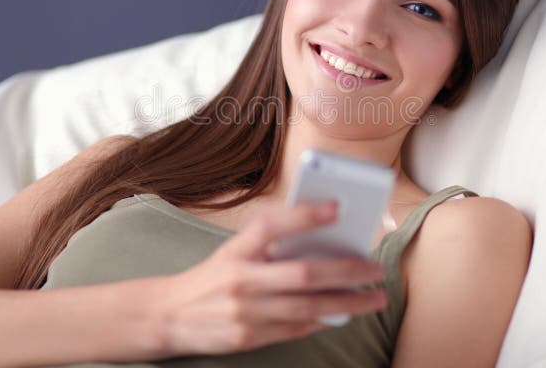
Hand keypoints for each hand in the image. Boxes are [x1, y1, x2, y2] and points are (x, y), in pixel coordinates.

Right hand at [139, 200, 387, 358]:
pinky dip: (323, 321)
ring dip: (347, 304)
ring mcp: (245, 312)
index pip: (272, 226)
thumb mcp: (234, 251)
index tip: (337, 207)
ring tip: (374, 297)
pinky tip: (343, 315)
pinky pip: (296, 330)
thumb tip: (324, 245)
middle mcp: (240, 280)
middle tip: (375, 268)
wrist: (170, 315)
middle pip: (302, 274)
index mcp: (236, 250)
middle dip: (346, 272)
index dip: (305, 215)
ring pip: (307, 308)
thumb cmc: (212, 277)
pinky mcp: (249, 338)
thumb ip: (271, 247)